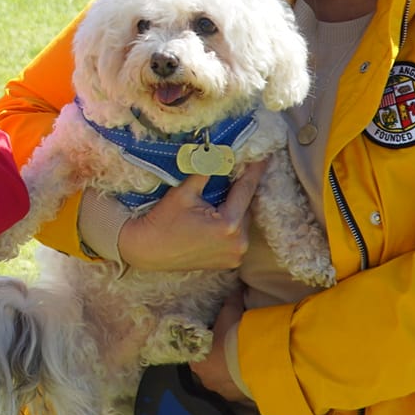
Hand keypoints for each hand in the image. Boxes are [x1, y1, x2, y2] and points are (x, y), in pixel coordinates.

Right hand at [115, 165, 259, 271]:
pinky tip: (217, 216)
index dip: (255, 170)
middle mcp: (238, 243)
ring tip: (220, 198)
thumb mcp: (185, 191)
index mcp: (228, 225)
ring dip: (236, 208)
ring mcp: (235, 256)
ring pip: (243, 222)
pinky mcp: (230, 262)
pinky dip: (231, 224)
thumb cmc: (163, 220)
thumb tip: (220, 152)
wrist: (148, 250)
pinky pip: (237, 236)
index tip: (266, 156)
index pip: (246, 189)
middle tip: (234, 173)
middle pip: (246, 207)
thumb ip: (207, 170)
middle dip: (240, 191)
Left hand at [192, 286, 253, 406]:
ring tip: (244, 360)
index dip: (207, 343)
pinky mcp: (237, 399)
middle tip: (233, 347)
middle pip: (209, 366)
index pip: (196, 350)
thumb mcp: (230, 314)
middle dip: (219, 358)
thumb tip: (235, 288)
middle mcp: (204, 378)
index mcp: (195, 359)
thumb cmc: (234, 337)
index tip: (218, 337)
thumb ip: (230, 302)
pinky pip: (237, 388)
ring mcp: (220, 391)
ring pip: (223, 379)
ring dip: (231, 371)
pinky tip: (252, 371)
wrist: (257, 363)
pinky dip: (242, 380)